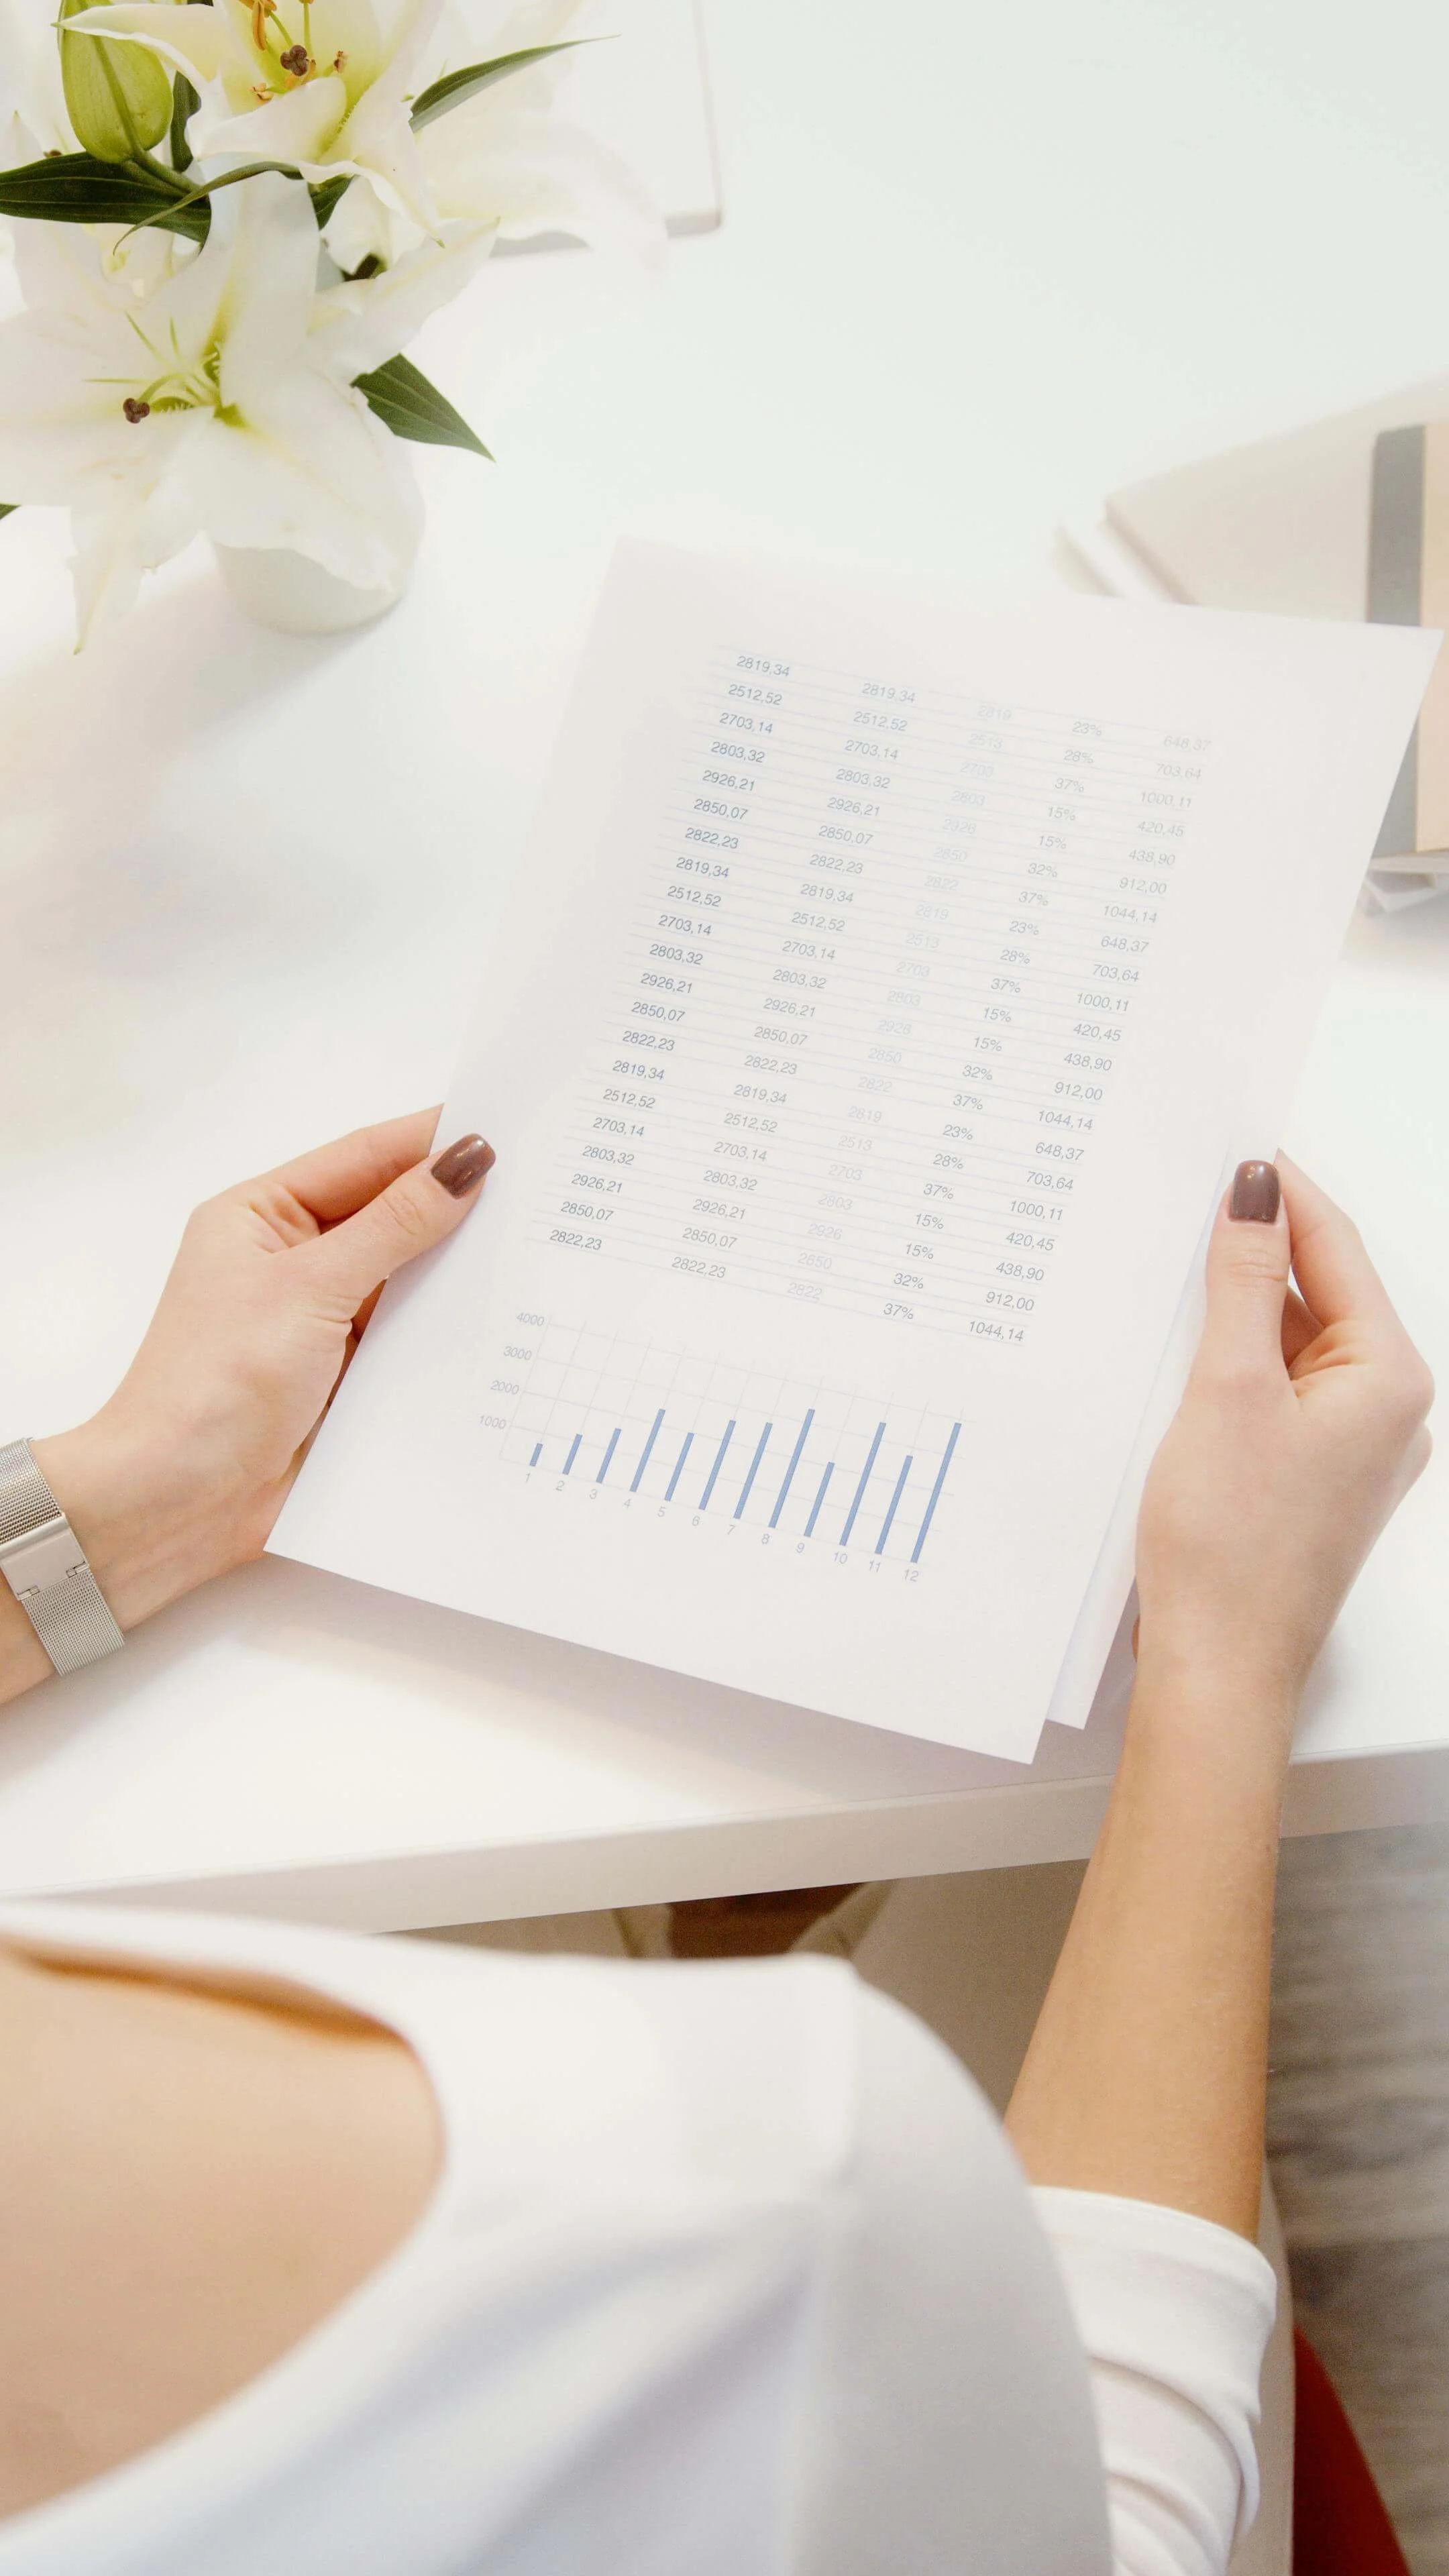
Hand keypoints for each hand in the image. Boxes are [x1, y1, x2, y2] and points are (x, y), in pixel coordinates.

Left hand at [26, 1114, 494, 1647]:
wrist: (178, 1504)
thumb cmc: (214, 1385)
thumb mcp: (309, 1287)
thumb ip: (394, 1224)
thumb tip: (463, 1161)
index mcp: (262, 1215)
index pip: (364, 1157)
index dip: (432, 1139)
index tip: (510, 1125)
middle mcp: (292, 1259)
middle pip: (391, 1214)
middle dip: (458, 1204)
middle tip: (546, 1185)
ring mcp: (322, 1319)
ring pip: (409, 1278)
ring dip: (461, 1270)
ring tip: (545, 1246)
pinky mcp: (347, 1375)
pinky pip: (412, 1337)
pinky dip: (452, 1329)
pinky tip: (507, 1320)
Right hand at [1135, 1154, 1433, 1720]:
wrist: (1217, 1671)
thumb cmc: (1232, 1550)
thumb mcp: (1227, 1388)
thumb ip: (1245, 1281)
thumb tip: (1257, 1192)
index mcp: (1390, 1378)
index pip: (1338, 1249)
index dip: (1283, 1191)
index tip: (1232, 1146)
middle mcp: (1385, 1411)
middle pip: (1322, 1292)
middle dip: (1256, 1246)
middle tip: (1188, 1194)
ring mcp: (1348, 1449)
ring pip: (1294, 1343)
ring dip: (1238, 1307)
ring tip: (1172, 1268)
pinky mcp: (1307, 1479)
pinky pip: (1275, 1392)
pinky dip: (1232, 1361)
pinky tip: (1181, 1351)